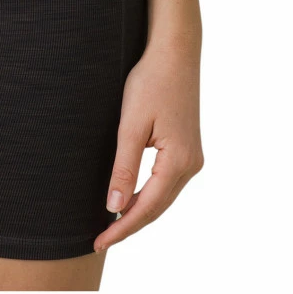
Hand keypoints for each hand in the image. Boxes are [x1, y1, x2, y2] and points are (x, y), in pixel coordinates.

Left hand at [93, 34, 203, 252]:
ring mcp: (192, 158)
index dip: (122, 228)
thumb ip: (124, 167)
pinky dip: (148, 195)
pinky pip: (166, 183)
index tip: (100, 242)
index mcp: (179, 162)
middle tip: (100, 240)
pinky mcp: (187, 149)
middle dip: (129, 225)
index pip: (147, 208)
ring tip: (111, 226)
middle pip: (157, 207)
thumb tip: (114, 207)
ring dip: (139, 211)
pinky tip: (130, 199)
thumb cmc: (151, 81)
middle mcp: (192, 165)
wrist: (175, 52)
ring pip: (163, 197)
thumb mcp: (131, 125)